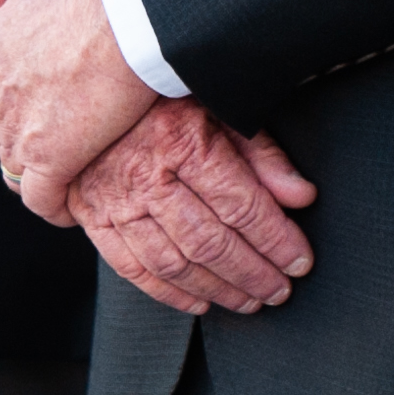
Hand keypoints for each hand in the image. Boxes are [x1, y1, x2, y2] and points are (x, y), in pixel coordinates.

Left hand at [0, 0, 155, 222]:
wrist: (130, 14)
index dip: (25, 98)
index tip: (54, 101)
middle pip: (6, 127)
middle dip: (34, 133)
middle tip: (75, 132)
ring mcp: (16, 128)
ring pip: (19, 163)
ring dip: (44, 169)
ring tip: (79, 167)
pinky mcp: (47, 159)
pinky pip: (40, 199)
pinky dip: (53, 208)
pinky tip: (71, 208)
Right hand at [66, 103, 313, 316]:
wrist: (91, 91)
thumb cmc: (164, 98)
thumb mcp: (219, 109)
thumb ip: (262, 155)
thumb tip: (302, 197)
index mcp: (182, 140)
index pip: (239, 205)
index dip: (276, 240)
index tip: (300, 261)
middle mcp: (146, 174)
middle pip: (209, 241)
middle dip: (252, 274)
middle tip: (279, 292)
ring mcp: (115, 200)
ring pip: (172, 263)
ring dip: (216, 290)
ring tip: (248, 301)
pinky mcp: (93, 218)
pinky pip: (132, 269)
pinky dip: (168, 294)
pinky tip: (199, 303)